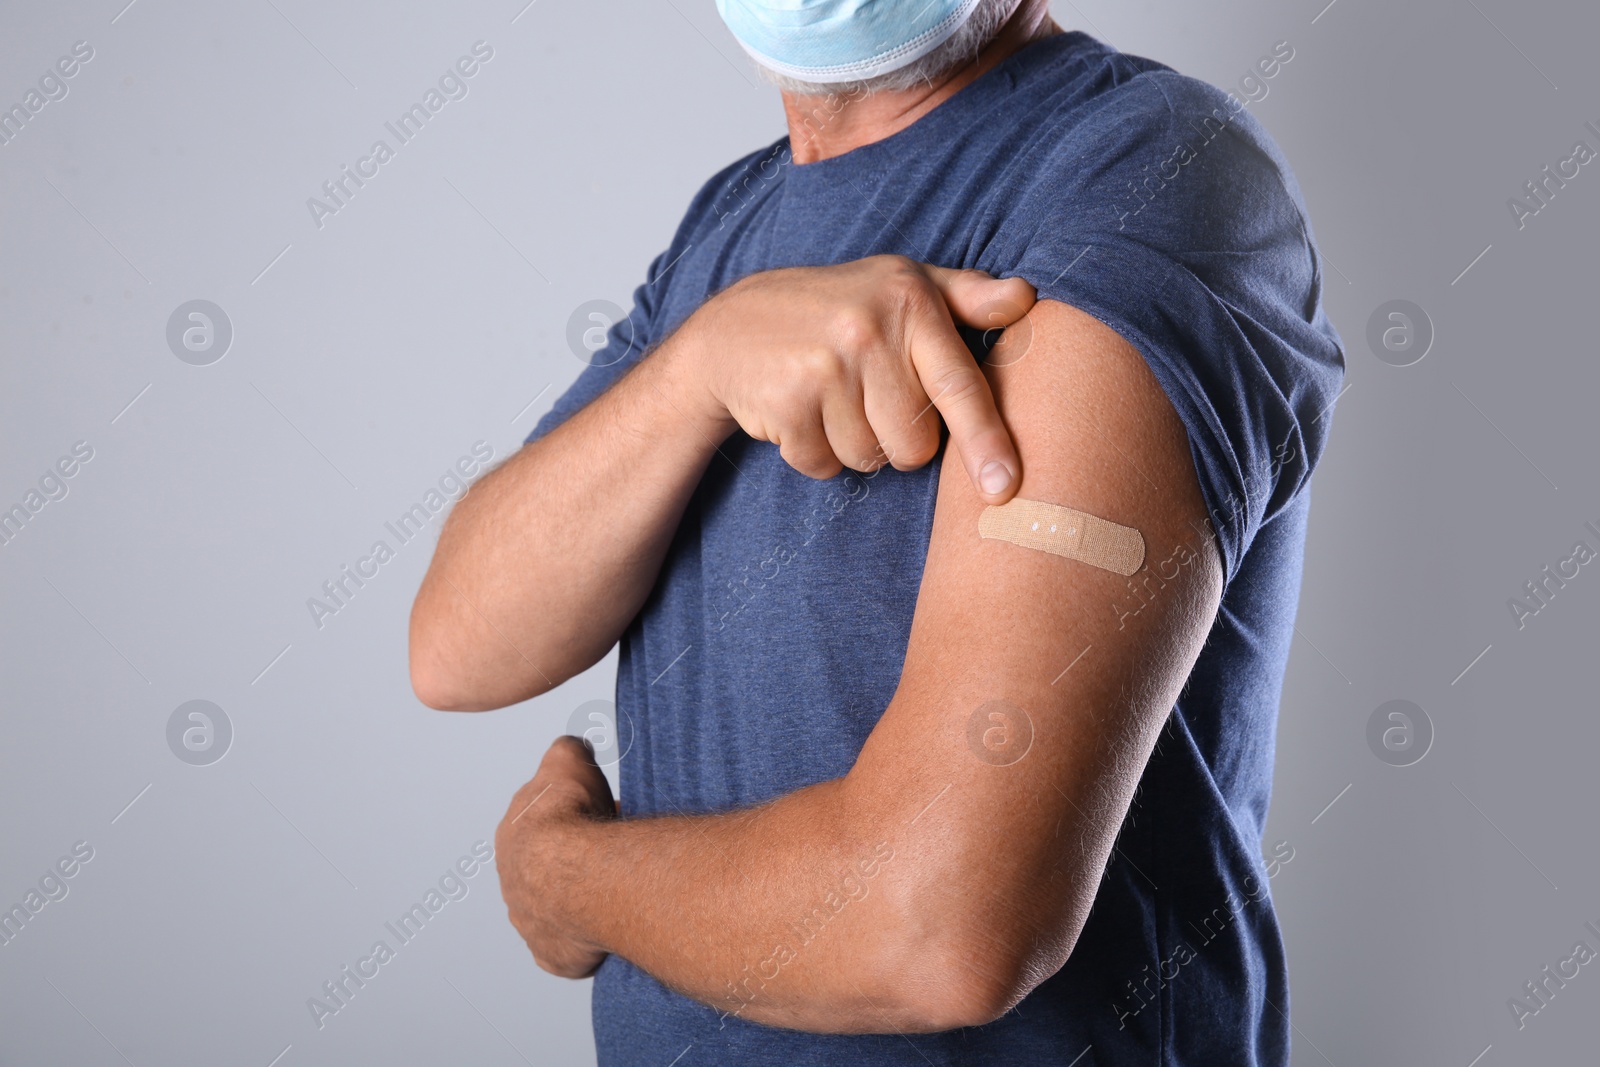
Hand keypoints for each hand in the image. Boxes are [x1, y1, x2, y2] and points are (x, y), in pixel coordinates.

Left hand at [494, 736, 616, 977]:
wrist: (575, 871)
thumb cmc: (570, 817)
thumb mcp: (567, 762)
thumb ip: (566, 749)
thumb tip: (572, 744)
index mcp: (512, 837)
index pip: (540, 828)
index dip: (570, 820)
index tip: (597, 816)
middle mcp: (513, 882)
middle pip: (546, 873)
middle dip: (574, 864)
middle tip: (610, 855)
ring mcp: (530, 921)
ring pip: (555, 911)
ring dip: (578, 903)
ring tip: (613, 890)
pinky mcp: (551, 952)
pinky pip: (566, 949)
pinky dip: (582, 943)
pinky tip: (602, 931)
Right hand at [683, 255, 1035, 502]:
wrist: (730, 329)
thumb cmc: (837, 310)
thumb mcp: (901, 287)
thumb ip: (967, 296)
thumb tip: (1027, 297)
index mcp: (909, 298)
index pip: (959, 383)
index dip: (987, 440)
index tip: (1005, 488)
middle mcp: (868, 329)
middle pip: (916, 444)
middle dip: (896, 439)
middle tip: (867, 398)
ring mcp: (824, 365)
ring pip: (870, 459)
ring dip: (852, 445)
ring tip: (829, 400)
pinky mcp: (787, 402)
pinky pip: (825, 465)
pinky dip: (814, 452)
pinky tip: (799, 412)